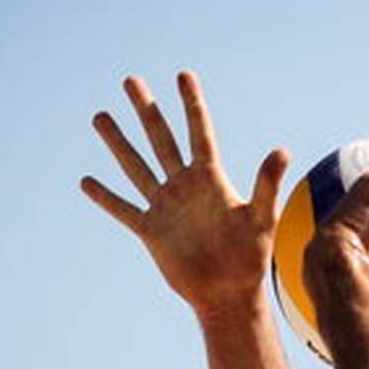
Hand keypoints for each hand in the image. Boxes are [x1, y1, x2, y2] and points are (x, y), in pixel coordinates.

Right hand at [80, 72, 287, 318]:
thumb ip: (267, 184)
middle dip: (146, 110)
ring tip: (100, 116)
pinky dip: (106, 197)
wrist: (228, 293)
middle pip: (162, 139)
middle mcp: (185, 186)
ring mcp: (166, 206)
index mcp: (210, 179)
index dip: (191, 105)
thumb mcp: (261, 218)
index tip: (183, 75)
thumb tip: (282, 151)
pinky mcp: (151, 231)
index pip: (199, 132)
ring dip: (118, 142)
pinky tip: (86, 181)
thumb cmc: (250, 257)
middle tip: (130, 79)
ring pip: (137, 167)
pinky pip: (124, 209)